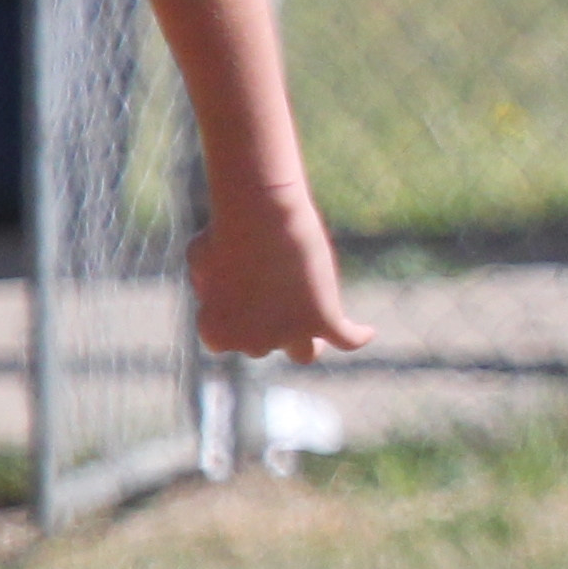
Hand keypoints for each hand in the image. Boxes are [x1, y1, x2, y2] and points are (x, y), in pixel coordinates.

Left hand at [188, 189, 371, 366]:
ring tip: (313, 323)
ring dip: (307, 342)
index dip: (237, 318)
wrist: (263, 215)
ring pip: (305, 353)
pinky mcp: (325, 321)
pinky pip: (349, 340)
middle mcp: (252, 344)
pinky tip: (366, 330)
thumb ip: (208, 285)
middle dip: (268, 322)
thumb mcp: (201, 257)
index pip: (227, 340)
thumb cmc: (227, 229)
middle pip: (264, 344)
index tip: (243, 297)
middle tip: (274, 287)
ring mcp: (291, 336)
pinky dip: (357, 335)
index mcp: (216, 333)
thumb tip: (219, 294)